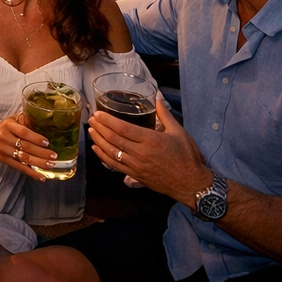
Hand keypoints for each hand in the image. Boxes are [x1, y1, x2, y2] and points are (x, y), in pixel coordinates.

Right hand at [0, 115, 56, 181]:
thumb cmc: (3, 128)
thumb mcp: (12, 120)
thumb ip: (25, 122)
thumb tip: (44, 123)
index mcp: (8, 125)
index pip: (23, 132)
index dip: (35, 138)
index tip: (47, 142)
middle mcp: (4, 137)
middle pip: (25, 146)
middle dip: (41, 152)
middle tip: (53, 156)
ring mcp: (3, 150)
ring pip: (23, 158)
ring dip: (39, 163)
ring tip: (50, 165)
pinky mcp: (3, 160)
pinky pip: (19, 167)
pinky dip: (31, 173)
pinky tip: (41, 176)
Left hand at [89, 96, 209, 203]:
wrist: (190, 183)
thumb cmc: (186, 156)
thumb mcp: (178, 132)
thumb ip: (165, 114)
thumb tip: (157, 98)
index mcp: (150, 140)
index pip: (123, 128)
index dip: (107, 120)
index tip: (97, 113)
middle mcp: (140, 153)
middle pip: (113, 139)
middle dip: (99, 128)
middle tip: (90, 119)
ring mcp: (136, 165)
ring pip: (111, 152)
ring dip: (98, 140)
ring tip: (90, 130)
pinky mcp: (135, 175)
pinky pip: (114, 165)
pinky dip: (103, 156)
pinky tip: (96, 149)